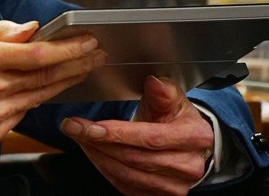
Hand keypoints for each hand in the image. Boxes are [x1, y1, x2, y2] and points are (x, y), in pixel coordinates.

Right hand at [0, 21, 104, 145]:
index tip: (86, 40)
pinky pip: (26, 111)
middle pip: (46, 75)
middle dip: (77, 62)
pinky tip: (52, 85)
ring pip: (42, 94)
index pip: (36, 54)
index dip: (67, 48)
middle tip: (96, 53)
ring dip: (67, 80)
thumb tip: (33, 29)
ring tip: (84, 67)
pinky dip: (42, 96)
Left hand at [61, 76, 214, 195]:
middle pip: (134, 158)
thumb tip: (154, 83)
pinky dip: (104, 168)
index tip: (89, 127)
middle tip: (73, 127)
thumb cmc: (176, 117)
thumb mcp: (172, 98)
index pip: (150, 138)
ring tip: (80, 137)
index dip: (117, 133)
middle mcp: (188, 165)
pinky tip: (92, 151)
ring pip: (126, 174)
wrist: (186, 142)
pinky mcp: (160, 195)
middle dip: (98, 142)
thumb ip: (162, 91)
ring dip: (97, 155)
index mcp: (194, 137)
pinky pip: (125, 185)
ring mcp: (175, 185)